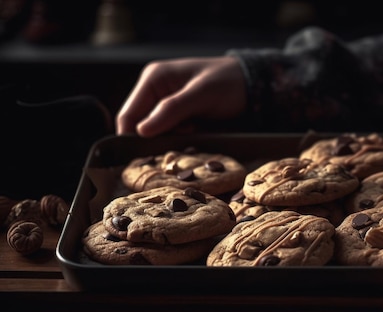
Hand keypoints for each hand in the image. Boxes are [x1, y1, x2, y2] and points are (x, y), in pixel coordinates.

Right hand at [116, 57, 246, 136]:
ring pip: (157, 135)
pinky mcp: (181, 119)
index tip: (142, 159)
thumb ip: (172, 110)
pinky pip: (173, 136)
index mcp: (154, 79)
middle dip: (156, 141)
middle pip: (141, 127)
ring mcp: (168, 107)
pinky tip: (196, 138)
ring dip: (171, 142)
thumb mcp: (201, 94)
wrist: (253, 86)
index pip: (129, 115)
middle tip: (176, 149)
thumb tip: (141, 131)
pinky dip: (182, 142)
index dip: (131, 138)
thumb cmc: (228, 82)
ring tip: (193, 136)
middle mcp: (156, 93)